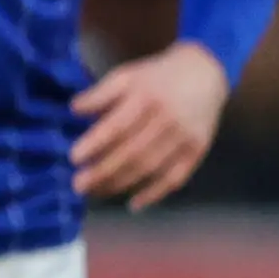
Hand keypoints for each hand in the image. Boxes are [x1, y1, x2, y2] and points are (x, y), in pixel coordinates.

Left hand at [70, 41, 228, 210]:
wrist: (205, 73)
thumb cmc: (155, 77)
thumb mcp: (126, 76)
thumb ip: (100, 93)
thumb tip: (74, 109)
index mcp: (147, 98)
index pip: (118, 126)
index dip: (95, 144)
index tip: (73, 158)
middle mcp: (168, 120)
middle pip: (132, 153)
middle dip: (102, 172)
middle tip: (77, 185)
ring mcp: (185, 137)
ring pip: (151, 168)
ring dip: (121, 185)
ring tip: (95, 193)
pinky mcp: (197, 151)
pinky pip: (176, 178)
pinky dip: (155, 194)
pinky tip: (134, 204)